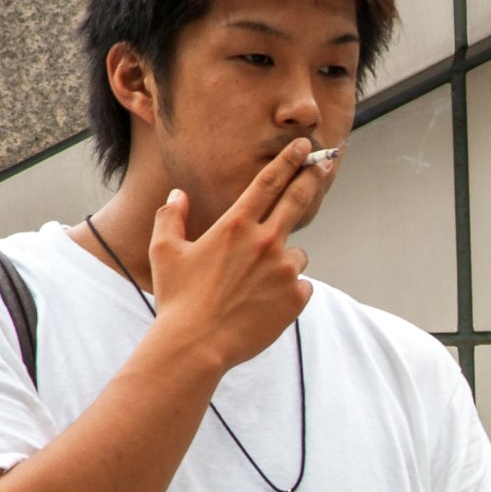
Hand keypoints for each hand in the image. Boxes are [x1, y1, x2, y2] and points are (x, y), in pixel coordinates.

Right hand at [148, 138, 327, 372]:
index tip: (304, 146)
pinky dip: (289, 290)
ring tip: (254, 284)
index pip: (268, 183)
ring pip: (297, 254)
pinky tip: (264, 303)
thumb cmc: (178, 298)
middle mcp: (265, 243)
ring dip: (284, 260)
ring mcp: (285, 271)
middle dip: (312, 178)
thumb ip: (170, 217)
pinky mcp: (297, 298)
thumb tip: (177, 194)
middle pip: (297, 201)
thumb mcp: (164, 251)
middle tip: (326, 163)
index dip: (289, 161)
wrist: (197, 344)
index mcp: (235, 226)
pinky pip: (301, 286)